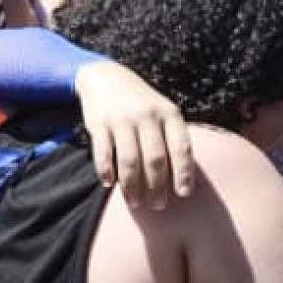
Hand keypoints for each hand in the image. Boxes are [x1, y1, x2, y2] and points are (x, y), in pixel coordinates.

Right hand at [76, 61, 195, 207]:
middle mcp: (147, 116)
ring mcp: (121, 120)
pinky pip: (103, 154)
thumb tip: (182, 175)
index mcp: (169, 113)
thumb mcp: (163, 110)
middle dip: (157, 186)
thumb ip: (173, 136)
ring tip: (136, 203)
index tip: (183, 194)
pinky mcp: (98, 124)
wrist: (105, 77)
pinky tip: (109, 184)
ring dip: (132, 187)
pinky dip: (106, 172)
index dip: (183, 173)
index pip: (181, 147)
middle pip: (155, 159)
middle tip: (158, 205)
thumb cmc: (141, 101)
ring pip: (129, 161)